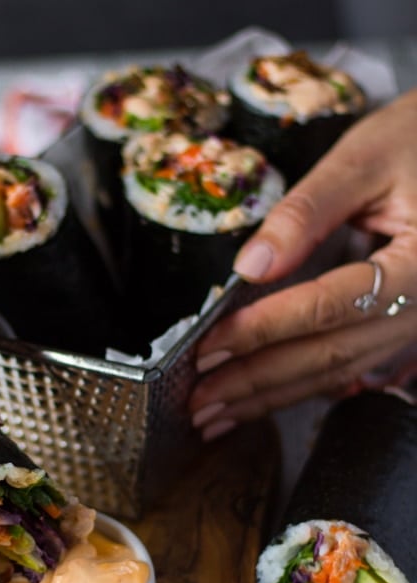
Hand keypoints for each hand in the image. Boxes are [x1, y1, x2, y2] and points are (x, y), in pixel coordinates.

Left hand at [189, 88, 416, 440]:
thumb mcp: (366, 156)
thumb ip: (308, 210)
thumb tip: (250, 265)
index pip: (328, 307)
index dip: (263, 330)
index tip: (207, 346)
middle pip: (329, 355)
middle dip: (255, 383)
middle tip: (196, 403)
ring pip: (338, 373)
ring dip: (272, 398)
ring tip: (215, 417)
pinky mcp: (405, 329)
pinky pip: (352, 368)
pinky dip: (302, 386)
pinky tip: (262, 402)